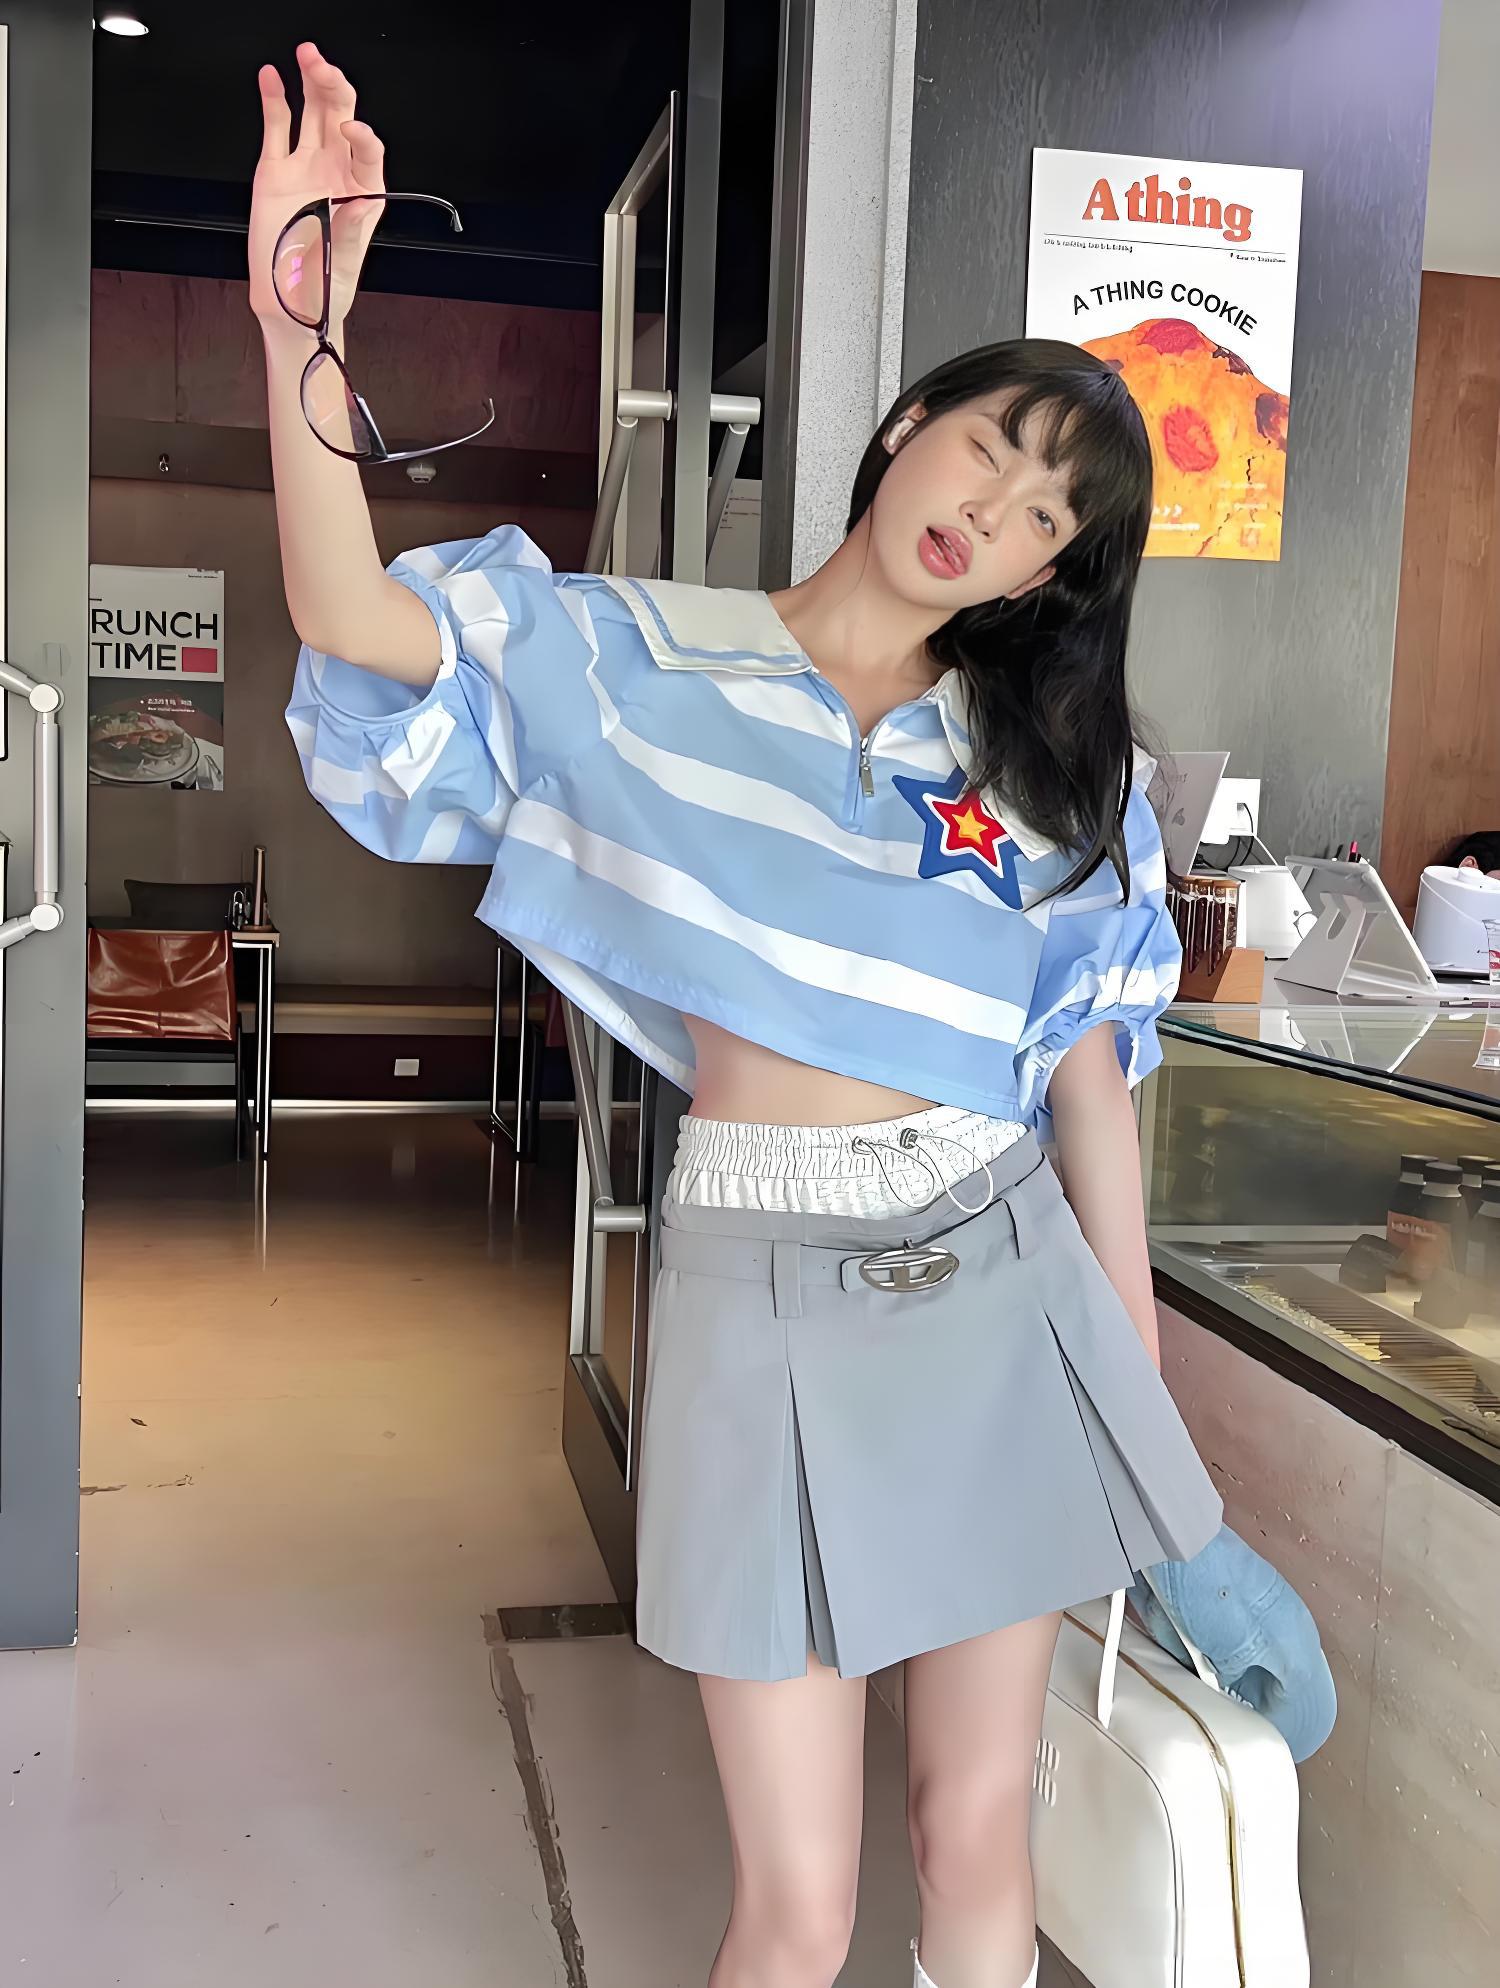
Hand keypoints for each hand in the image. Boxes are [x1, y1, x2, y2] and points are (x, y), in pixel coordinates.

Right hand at [249, 42, 384, 332]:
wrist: (290, 303)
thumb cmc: (326, 286)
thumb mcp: (345, 262)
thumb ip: (351, 230)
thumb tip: (359, 202)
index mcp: (362, 191)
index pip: (368, 150)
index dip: (363, 135)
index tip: (353, 131)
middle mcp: (335, 172)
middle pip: (339, 117)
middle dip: (333, 87)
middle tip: (322, 66)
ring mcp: (305, 167)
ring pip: (310, 113)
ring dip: (310, 82)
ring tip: (306, 56)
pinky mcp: (274, 170)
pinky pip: (276, 127)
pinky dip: (273, 99)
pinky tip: (272, 77)